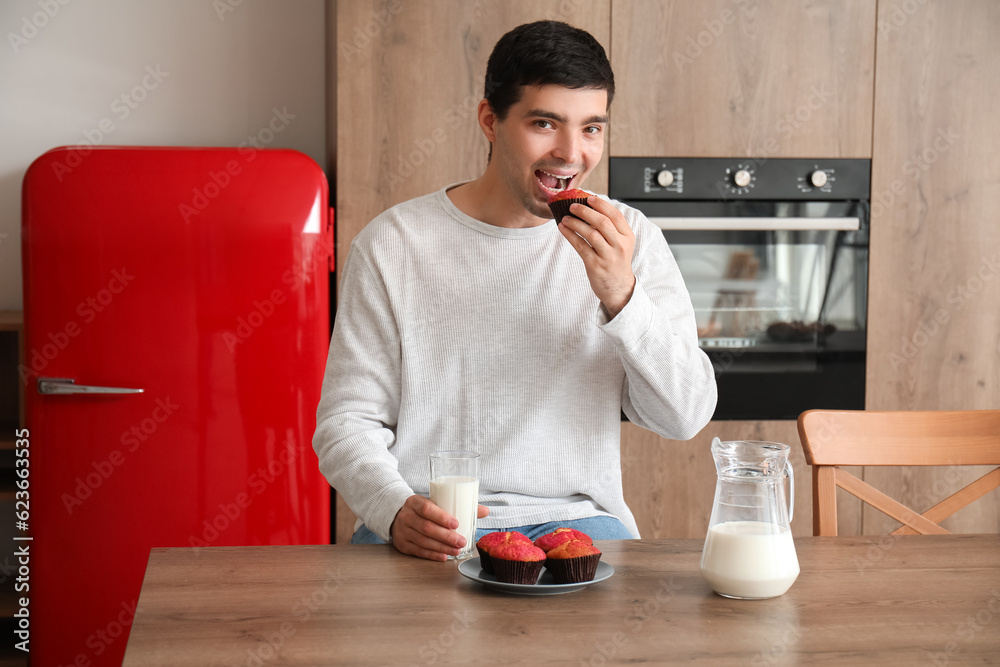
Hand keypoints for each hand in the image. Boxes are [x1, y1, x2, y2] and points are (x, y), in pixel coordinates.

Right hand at [390, 495, 489, 560]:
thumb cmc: (423, 509)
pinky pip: (418, 551)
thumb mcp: (435, 502)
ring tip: (457, 550)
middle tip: (461, 541)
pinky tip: (443, 556)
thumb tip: (485, 511)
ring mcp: (403, 531)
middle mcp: (407, 516)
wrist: (397, 515)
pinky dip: (432, 555)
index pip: (427, 509)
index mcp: (414, 502)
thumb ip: (459, 505)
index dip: (442, 517)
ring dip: (442, 547)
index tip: (456, 523)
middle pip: (427, 528)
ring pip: (423, 541)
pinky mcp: (402, 544)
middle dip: (446, 536)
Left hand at [557, 196, 635, 317]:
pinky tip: (563, 229)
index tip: (588, 198)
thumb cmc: (616, 262)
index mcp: (627, 237)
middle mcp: (620, 246)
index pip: (615, 215)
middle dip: (586, 212)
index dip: (601, 205)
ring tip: (565, 218)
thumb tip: (590, 208)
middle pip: (603, 222)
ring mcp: (608, 256)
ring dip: (576, 223)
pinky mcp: (595, 265)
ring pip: (591, 234)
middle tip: (572, 206)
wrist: (618, 288)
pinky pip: (581, 246)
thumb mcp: (621, 244)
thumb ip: (611, 228)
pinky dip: (570, 236)